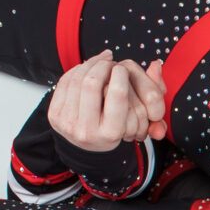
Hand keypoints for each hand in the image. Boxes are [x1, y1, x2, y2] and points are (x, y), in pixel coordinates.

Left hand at [48, 51, 168, 153]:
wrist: (87, 149)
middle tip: (110, 61)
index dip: (120, 76)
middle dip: (102, 66)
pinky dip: (76, 70)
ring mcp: (67, 123)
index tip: (122, 69)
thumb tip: (155, 65)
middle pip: (92, 84)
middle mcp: (87, 131)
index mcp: (111, 134)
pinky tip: (86, 67)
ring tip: (100, 60)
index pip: (117, 95)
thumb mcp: (138, 120)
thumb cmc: (116, 130)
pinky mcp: (54, 115)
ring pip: (77, 79)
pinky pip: (65, 82)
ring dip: (89, 64)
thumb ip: (151, 94)